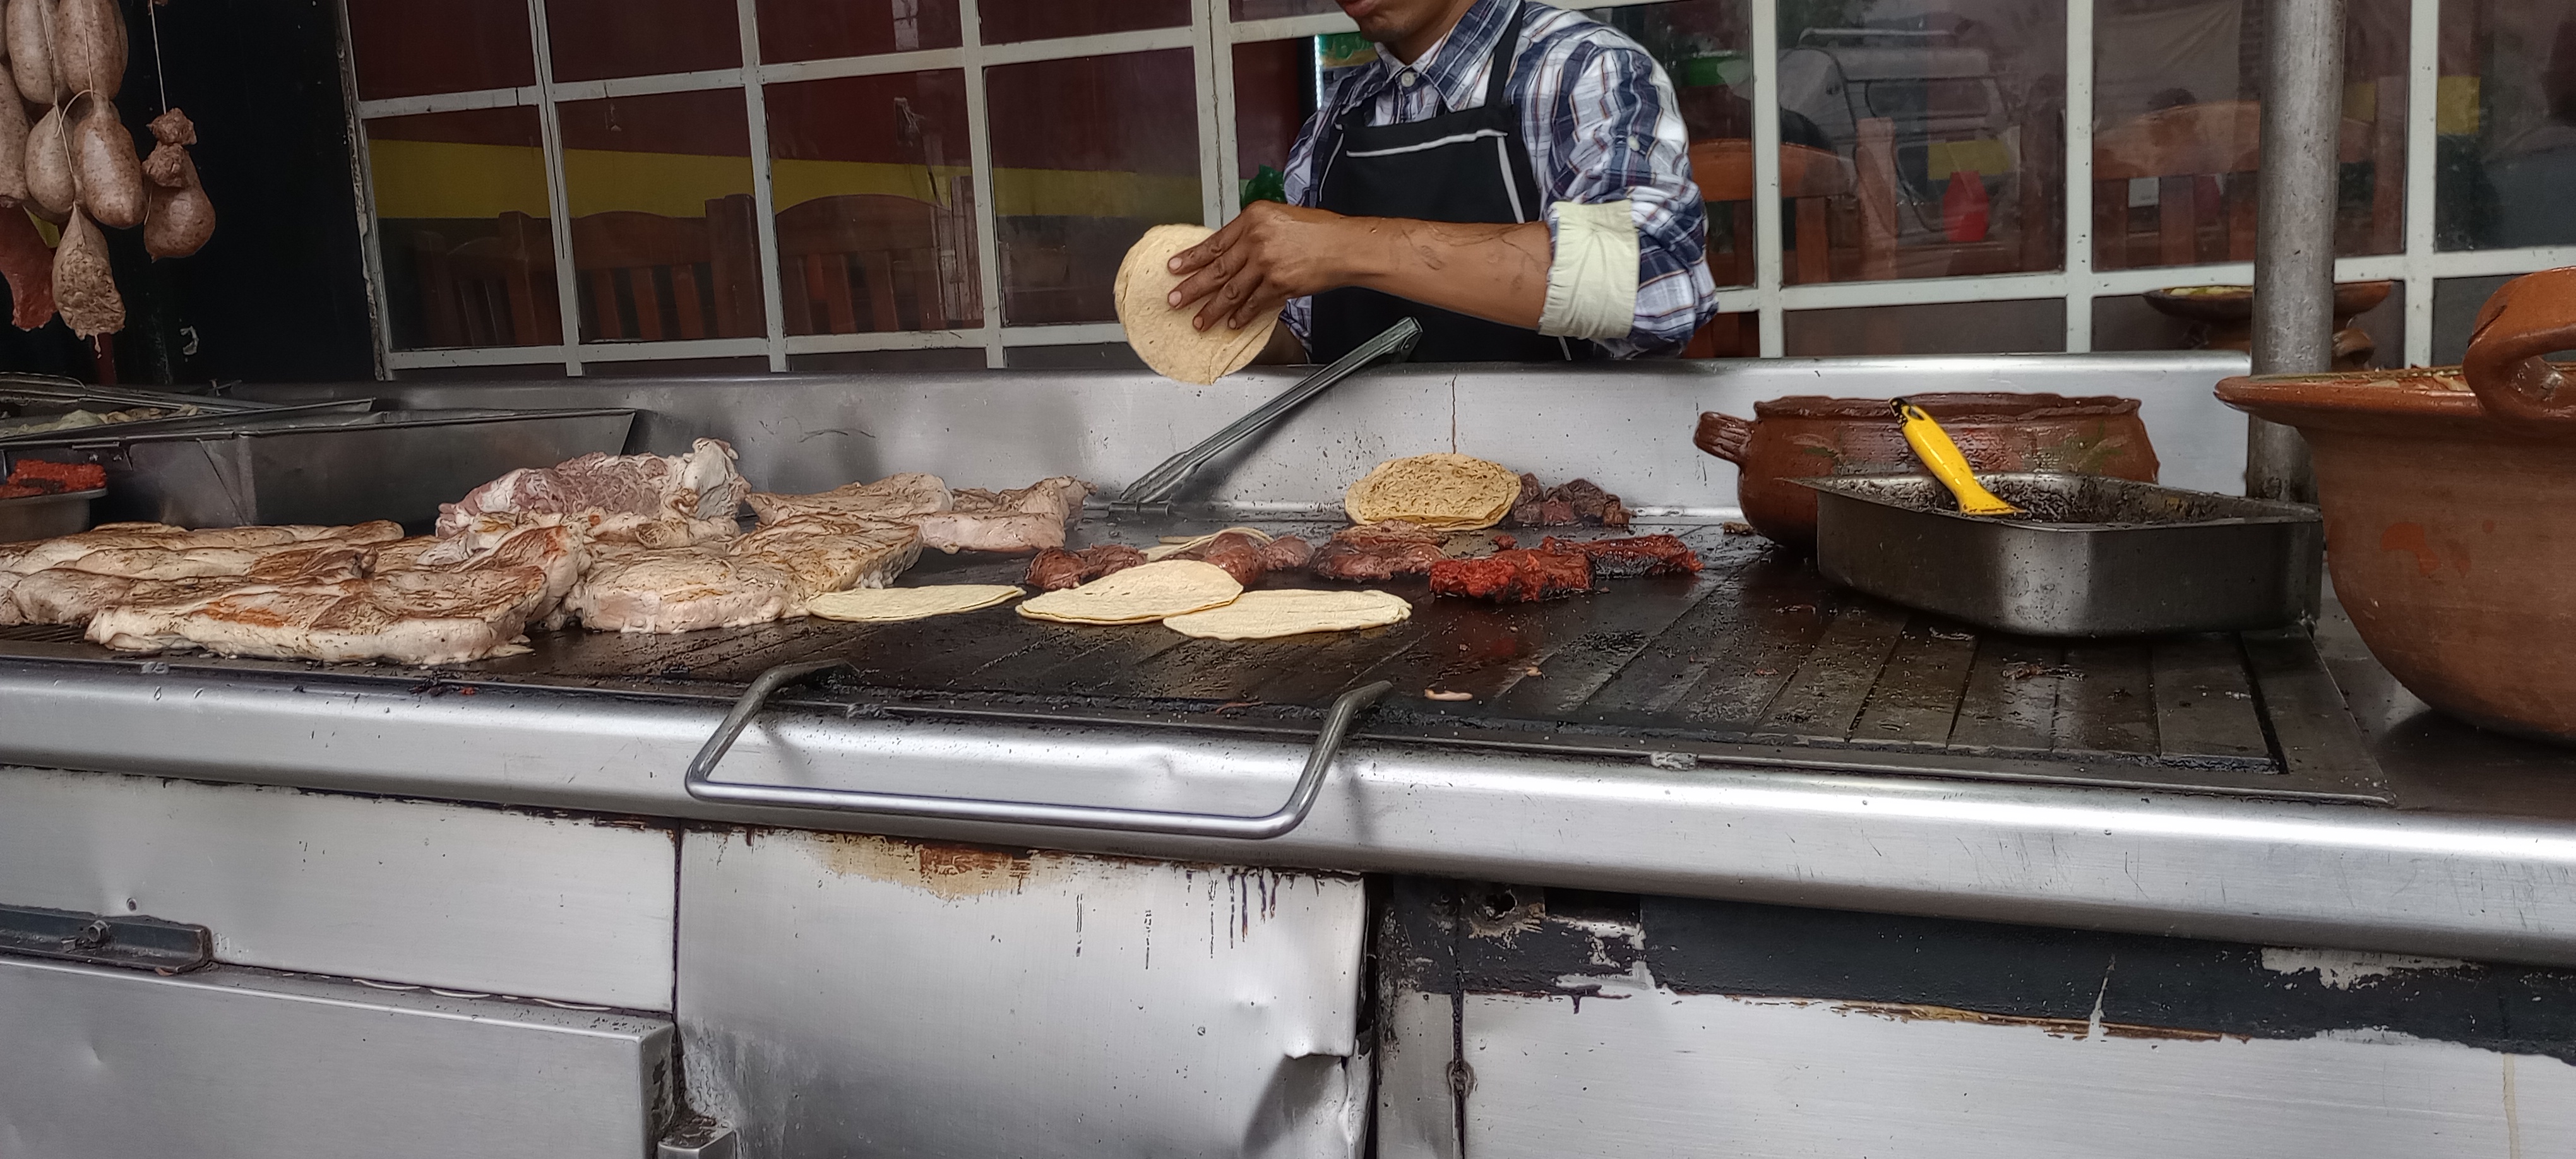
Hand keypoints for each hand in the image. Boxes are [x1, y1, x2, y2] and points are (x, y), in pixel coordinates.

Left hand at [1166, 201, 1358, 331]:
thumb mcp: (1280, 217)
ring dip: (1213, 308)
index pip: (1215, 242)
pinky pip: (1254, 303)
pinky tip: (1232, 323)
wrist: (1345, 244)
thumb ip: (1254, 232)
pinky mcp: (1280, 283)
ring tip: (1199, 321)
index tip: (1174, 267)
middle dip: (1192, 287)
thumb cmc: (1319, 230)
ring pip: (1232, 290)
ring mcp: (1267, 263)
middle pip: (1216, 268)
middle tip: (1174, 299)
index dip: (1192, 257)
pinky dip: (1242, 315)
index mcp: (1253, 217)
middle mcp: (1256, 239)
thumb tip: (1232, 252)